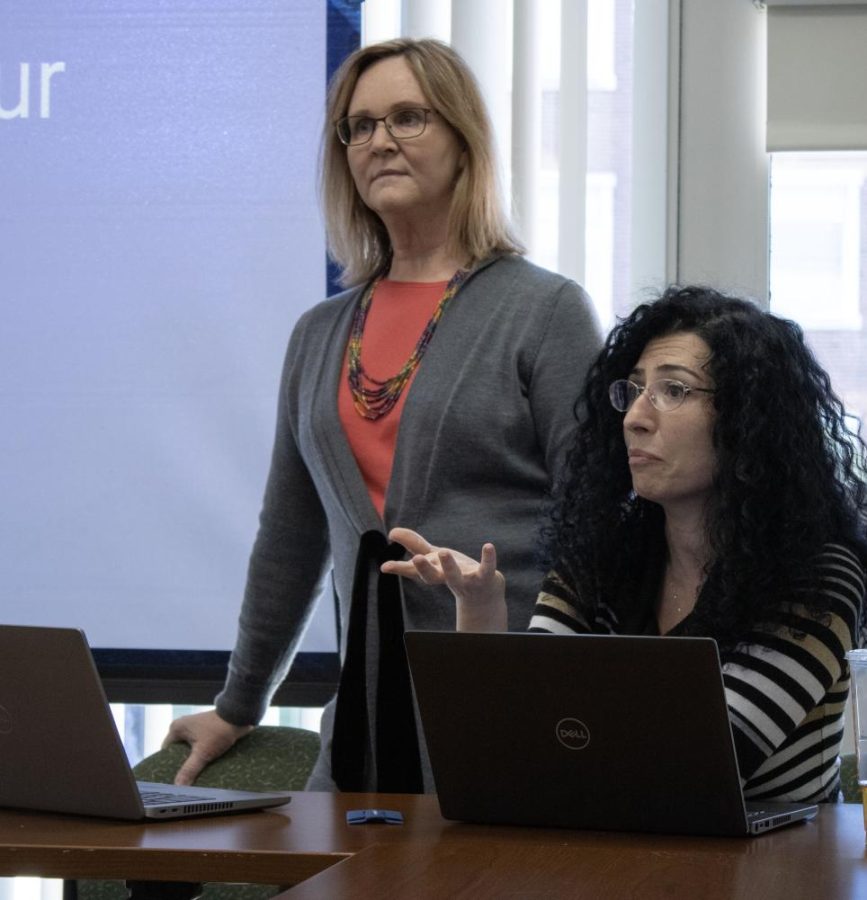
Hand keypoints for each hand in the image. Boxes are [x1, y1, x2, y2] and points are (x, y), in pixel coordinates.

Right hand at [162, 709, 252, 785]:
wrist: (239, 717)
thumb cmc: (218, 731)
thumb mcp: (203, 752)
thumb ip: (189, 769)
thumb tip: (178, 787)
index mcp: (176, 728)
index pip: (166, 751)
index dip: (168, 765)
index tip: (171, 779)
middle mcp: (183, 727)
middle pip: (177, 752)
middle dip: (181, 765)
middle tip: (182, 782)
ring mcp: (194, 728)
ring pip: (188, 750)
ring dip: (191, 761)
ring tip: (191, 778)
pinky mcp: (204, 731)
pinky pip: (197, 746)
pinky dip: (199, 756)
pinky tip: (201, 768)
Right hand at [381, 527, 506, 630]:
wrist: (483, 595)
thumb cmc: (454, 572)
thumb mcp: (434, 557)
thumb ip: (413, 545)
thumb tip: (391, 532)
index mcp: (434, 573)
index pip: (414, 571)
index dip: (400, 568)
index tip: (385, 566)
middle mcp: (446, 578)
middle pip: (433, 576)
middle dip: (424, 568)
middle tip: (416, 559)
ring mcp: (466, 580)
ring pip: (456, 576)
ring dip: (449, 566)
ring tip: (443, 552)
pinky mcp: (484, 577)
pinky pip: (487, 568)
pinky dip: (488, 559)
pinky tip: (488, 546)